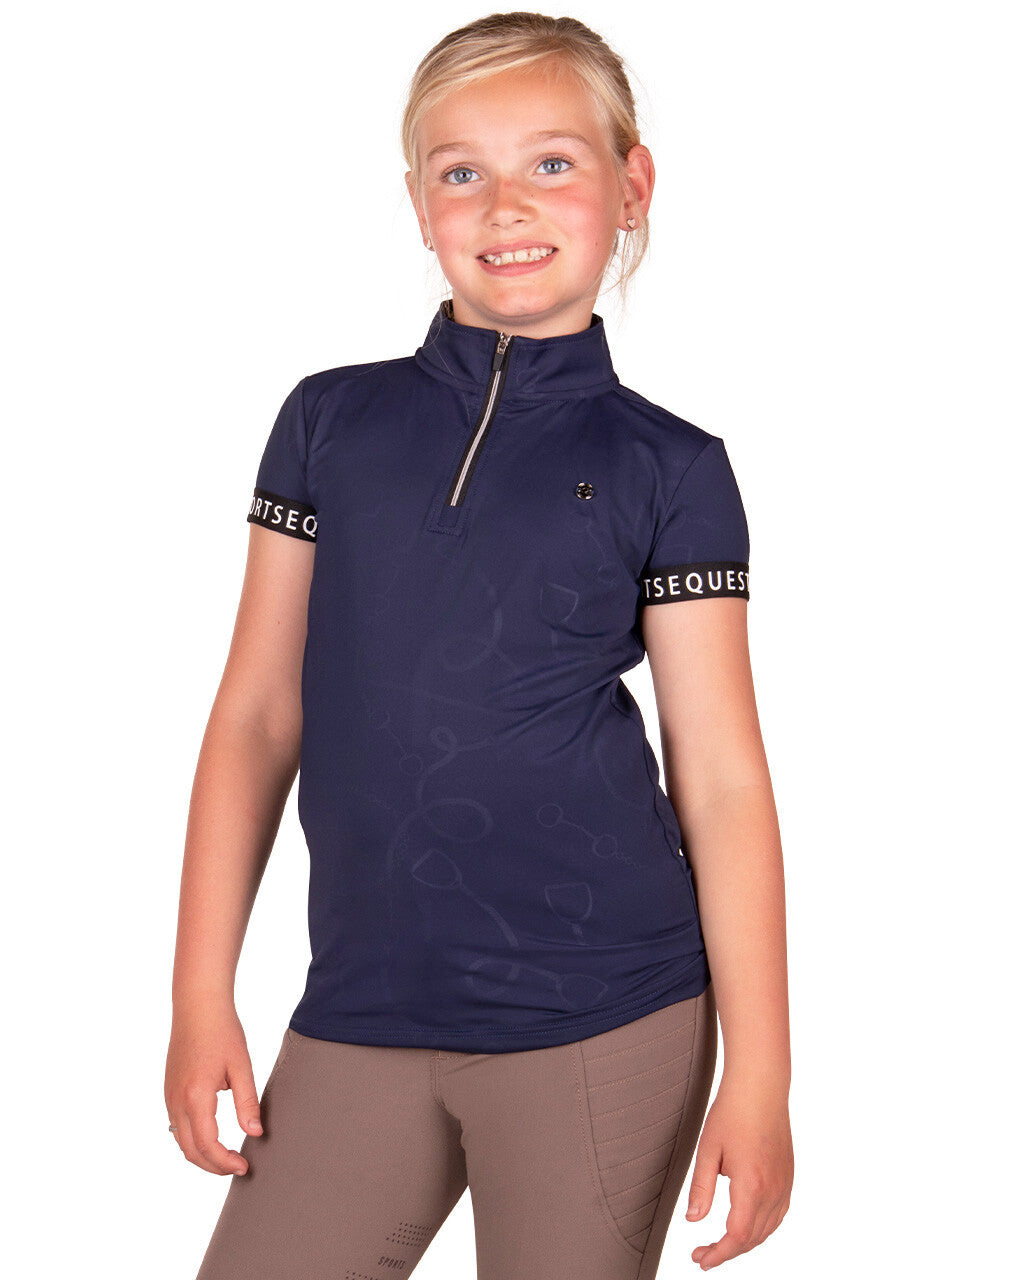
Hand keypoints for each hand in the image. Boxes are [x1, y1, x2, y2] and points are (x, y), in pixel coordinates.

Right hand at [164, 1002, 263, 1175]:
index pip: (208, 1145)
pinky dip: (192, 1140)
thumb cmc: (223, 1032)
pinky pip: (177, 1127)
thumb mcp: (241, 1066)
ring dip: (201, 1155)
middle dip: (213, 1166)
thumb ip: (247, 1102)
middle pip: (190, 1151)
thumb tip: (254, 1134)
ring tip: (226, 1157)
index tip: (244, 1167)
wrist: (198, 1006)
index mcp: (196, 1097)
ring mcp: (169, 1097)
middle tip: (237, 1168)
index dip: (225, 1162)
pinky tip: (211, 1137)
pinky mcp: (169, 1091)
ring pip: (180, 1141)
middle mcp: (176, 1101)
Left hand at [684, 1072, 792, 1268]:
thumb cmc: (732, 1112)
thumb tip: (693, 1221)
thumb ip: (701, 1188)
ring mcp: (785, 1184)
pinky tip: (746, 1225)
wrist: (761, 1086)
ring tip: (721, 1244)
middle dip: (727, 1251)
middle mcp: (774, 1189)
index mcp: (752, 1185)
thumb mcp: (708, 1149)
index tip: (701, 1260)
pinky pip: (778, 1214)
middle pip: (753, 1238)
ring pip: (768, 1229)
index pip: (737, 1237)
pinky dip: (761, 1228)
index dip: (719, 1254)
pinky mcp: (788, 1177)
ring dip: (745, 1242)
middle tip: (702, 1254)